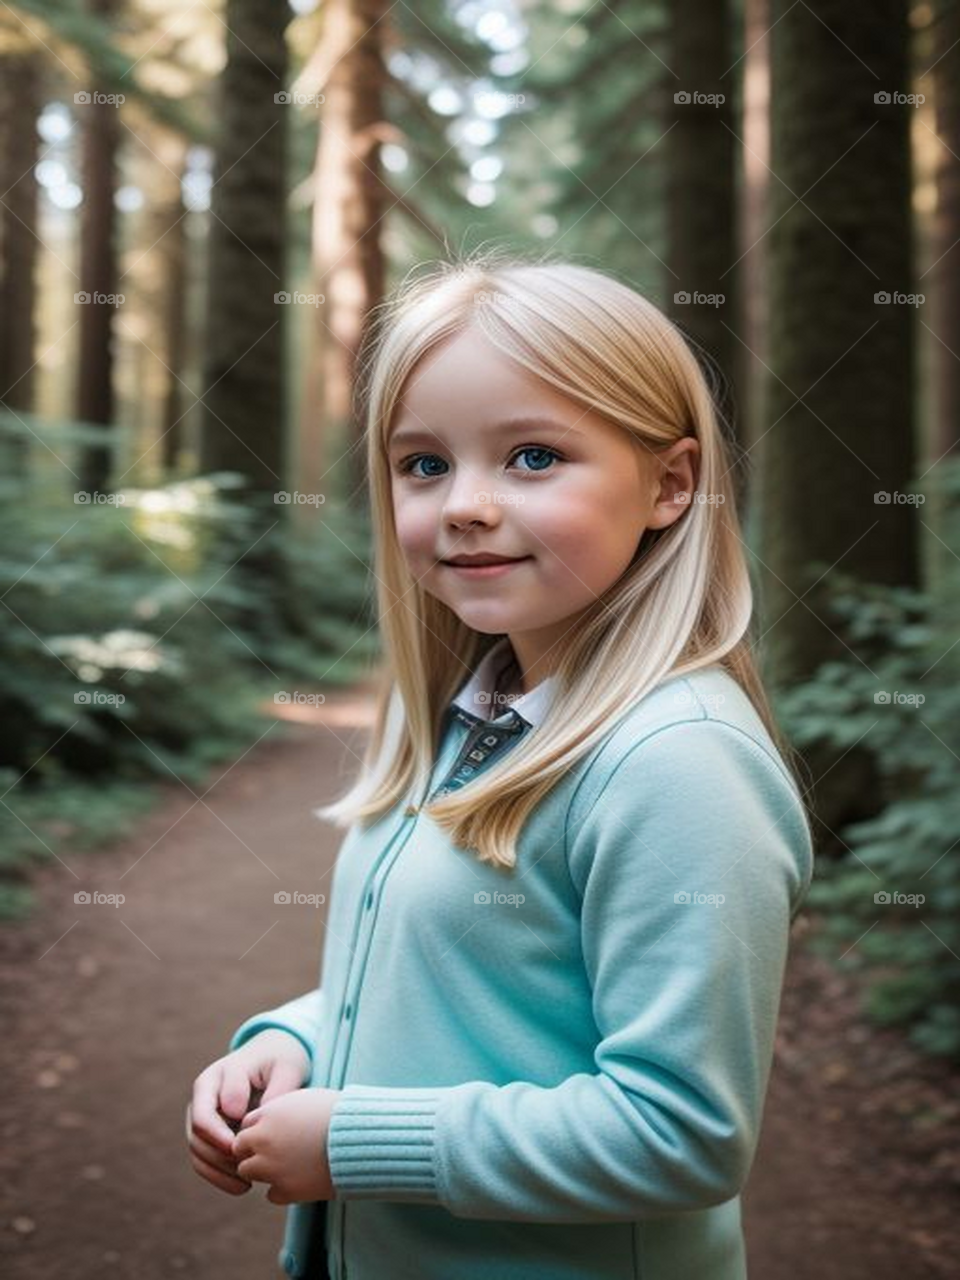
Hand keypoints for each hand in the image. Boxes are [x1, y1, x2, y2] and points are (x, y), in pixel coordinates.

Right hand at [187, 1030, 311, 1195]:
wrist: (274, 1060)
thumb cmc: (281, 1062)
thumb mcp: (286, 1066)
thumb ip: (273, 1087)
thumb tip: (245, 1117)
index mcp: (216, 1077)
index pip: (206, 1114)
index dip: (222, 1136)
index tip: (245, 1147)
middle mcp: (203, 1098)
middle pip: (197, 1135)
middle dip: (220, 1158)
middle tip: (248, 1170)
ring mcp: (203, 1116)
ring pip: (198, 1152)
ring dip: (220, 1172)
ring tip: (248, 1184)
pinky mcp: (209, 1134)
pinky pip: (204, 1161)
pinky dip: (220, 1177)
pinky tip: (243, 1187)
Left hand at [232, 1087, 340, 1204]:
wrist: (360, 1138)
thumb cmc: (336, 1112)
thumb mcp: (304, 1099)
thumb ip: (278, 1108)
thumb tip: (264, 1118)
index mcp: (268, 1115)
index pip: (245, 1125)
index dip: (259, 1128)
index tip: (274, 1131)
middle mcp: (264, 1141)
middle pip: (240, 1149)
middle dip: (252, 1150)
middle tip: (275, 1149)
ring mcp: (272, 1168)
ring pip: (248, 1172)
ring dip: (262, 1169)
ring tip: (286, 1163)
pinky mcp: (287, 1190)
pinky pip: (271, 1194)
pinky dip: (281, 1188)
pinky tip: (298, 1177)